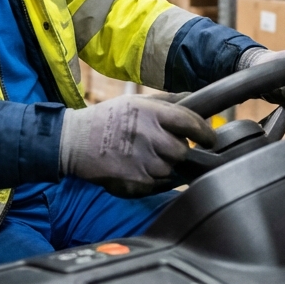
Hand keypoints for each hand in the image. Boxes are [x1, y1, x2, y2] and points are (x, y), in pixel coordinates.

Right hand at [60, 95, 215, 197]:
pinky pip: (157, 183)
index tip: (210, 138)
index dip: (205, 133)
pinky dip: (152, 177)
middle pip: (182, 150)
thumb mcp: (136, 101)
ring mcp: (143, 161)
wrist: (74, 141)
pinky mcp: (136, 181)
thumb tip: (195, 100)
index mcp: (151, 113)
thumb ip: (168, 102)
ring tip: (144, 156)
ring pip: (170, 169)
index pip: (191, 123)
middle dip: (178, 150)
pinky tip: (136, 166)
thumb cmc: (107, 118)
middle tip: (164, 146)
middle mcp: (149, 136)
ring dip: (164, 164)